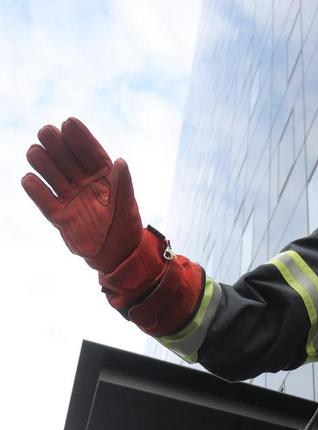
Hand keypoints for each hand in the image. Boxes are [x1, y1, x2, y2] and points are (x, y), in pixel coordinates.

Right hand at [21, 118, 141, 272]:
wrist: (118, 256)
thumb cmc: (126, 228)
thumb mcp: (128, 205)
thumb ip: (123, 183)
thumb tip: (120, 161)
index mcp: (103, 176)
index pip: (89, 152)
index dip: (79, 137)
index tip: (68, 123)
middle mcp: (84, 183)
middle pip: (65, 157)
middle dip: (56, 143)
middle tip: (47, 132)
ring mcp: (71, 198)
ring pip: (51, 174)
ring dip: (42, 162)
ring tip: (35, 152)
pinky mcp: (60, 216)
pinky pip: (44, 200)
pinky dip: (35, 190)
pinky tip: (29, 179)